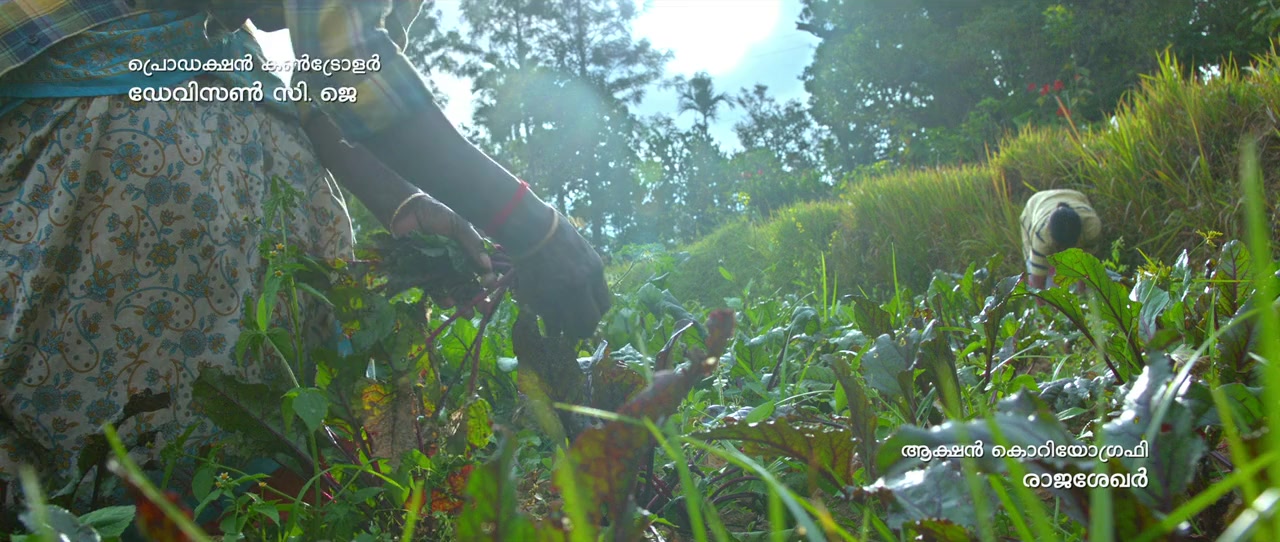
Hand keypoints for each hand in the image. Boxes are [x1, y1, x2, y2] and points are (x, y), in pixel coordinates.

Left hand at [391, 193, 495, 316]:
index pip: (482, 266)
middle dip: (478, 298)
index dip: (488, 277)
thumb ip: (473, 244)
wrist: (404, 212)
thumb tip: (487, 265)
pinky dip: (442, 298)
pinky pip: (435, 290)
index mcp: (467, 248)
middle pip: (470, 282)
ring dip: (462, 302)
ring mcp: (441, 269)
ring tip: (469, 314)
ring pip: (455, 290)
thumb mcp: (459, 225)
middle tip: (485, 309)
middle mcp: (456, 260)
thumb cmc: (434, 214)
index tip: (490, 283)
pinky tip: (448, 301)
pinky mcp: (424, 274)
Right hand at [506, 207, 609, 339]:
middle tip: (574, 328)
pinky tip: (544, 319)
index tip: (587, 313)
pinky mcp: (539, 299)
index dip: (595, 313)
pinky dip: (547, 324)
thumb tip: (589, 296)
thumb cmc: (555, 233)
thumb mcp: (583, 251)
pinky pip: (548, 322)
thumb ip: (588, 274)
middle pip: (589, 324)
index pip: (604, 306)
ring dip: (563, 331)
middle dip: (582, 330)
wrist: (530, 228)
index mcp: (594, 271)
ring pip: (567, 329)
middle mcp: (581, 286)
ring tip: (557, 327)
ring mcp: (559, 294)